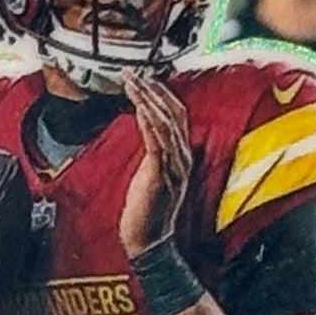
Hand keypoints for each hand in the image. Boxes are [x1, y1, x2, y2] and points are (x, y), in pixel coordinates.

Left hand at [117, 70, 191, 257]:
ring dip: (148, 100)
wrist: (149, 241)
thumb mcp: (153, 174)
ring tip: (132, 82)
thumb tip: (145, 130)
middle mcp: (183, 158)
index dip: (163, 94)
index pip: (177, 116)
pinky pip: (157, 142)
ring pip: (165, 123)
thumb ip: (155, 153)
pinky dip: (148, 121)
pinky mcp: (161, 174)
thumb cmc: (147, 211)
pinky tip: (138, 106)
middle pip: (174, 113)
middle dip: (154, 90)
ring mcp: (174, 166)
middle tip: (134, 73)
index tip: (146, 78)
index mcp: (182, 156)